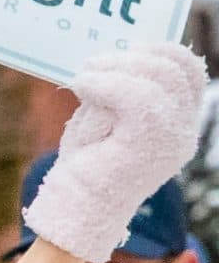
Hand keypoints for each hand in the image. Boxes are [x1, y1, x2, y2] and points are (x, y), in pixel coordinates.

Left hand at [23, 41, 208, 262]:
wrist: (72, 213)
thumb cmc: (84, 171)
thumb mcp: (107, 122)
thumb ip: (121, 93)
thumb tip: (117, 55)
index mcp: (179, 128)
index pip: (190, 75)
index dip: (165, 52)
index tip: (130, 48)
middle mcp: (182, 134)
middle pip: (177, 71)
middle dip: (138, 56)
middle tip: (97, 61)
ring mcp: (169, 139)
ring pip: (158, 79)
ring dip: (118, 67)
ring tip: (86, 73)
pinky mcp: (147, 142)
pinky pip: (135, 95)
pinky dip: (106, 82)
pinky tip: (82, 83)